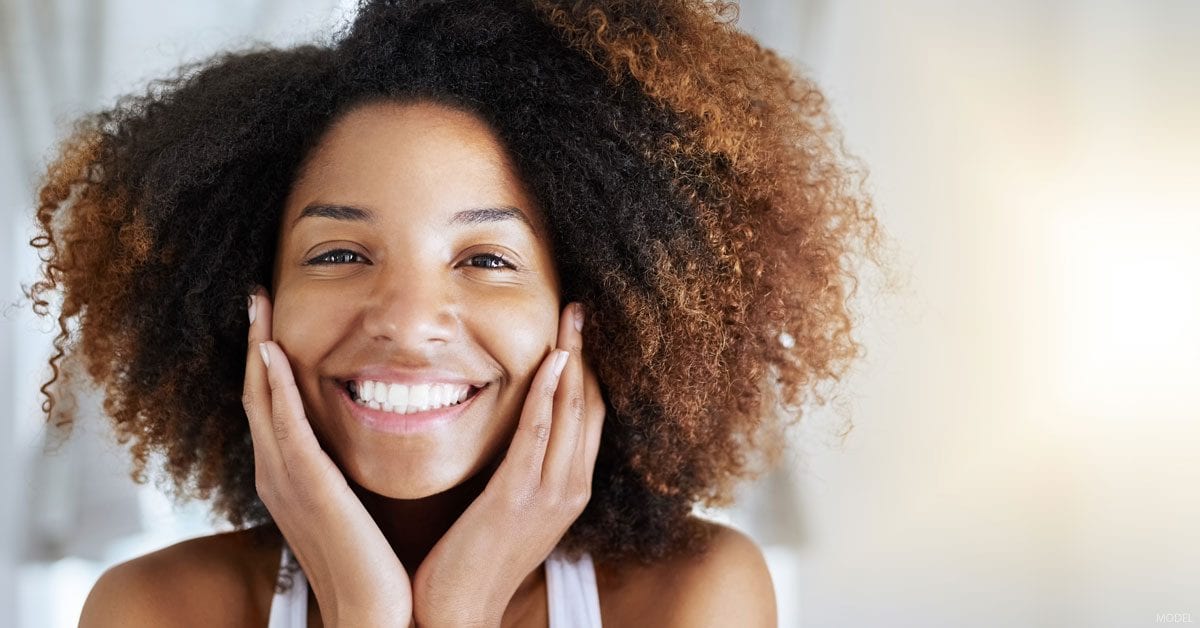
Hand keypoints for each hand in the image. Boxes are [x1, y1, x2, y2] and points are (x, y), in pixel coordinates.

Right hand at [243, 287, 412, 627]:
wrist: (373, 612)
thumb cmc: (371, 564)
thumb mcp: (351, 505)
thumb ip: (344, 472)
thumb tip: (358, 442)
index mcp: (288, 477)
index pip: (269, 404)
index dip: (264, 359)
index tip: (270, 318)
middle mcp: (277, 473)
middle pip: (254, 393)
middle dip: (253, 342)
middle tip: (255, 296)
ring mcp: (286, 479)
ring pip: (261, 400)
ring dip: (257, 349)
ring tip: (258, 306)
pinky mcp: (307, 485)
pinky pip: (285, 427)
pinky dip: (274, 388)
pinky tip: (272, 353)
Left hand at [411, 302, 605, 626]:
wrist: (460, 611)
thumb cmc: (476, 561)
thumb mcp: (513, 511)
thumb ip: (524, 472)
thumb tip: (516, 435)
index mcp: (572, 490)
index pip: (592, 417)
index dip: (589, 370)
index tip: (579, 332)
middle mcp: (571, 488)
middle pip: (591, 406)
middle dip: (588, 354)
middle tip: (580, 310)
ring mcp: (550, 493)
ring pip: (573, 412)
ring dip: (573, 359)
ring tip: (571, 318)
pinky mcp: (517, 497)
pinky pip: (540, 433)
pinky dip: (549, 393)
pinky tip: (551, 360)